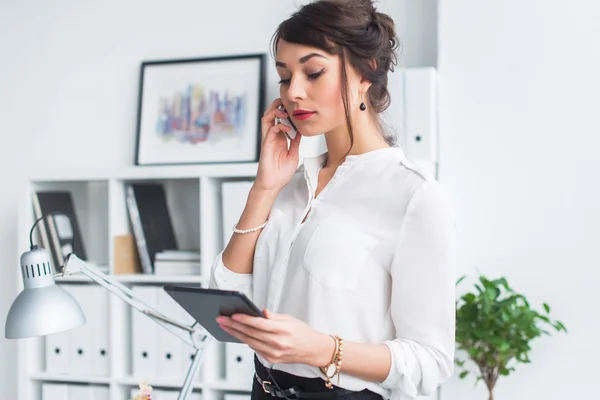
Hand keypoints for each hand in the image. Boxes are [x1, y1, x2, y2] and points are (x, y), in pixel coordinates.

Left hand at [216, 309, 333, 366]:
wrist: (313, 350)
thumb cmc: (303, 332)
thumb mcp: (290, 319)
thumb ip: (274, 316)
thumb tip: (260, 312)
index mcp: (282, 330)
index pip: (259, 324)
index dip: (244, 320)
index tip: (233, 315)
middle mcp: (277, 343)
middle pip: (250, 334)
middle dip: (233, 326)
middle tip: (221, 320)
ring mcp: (274, 353)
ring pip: (249, 343)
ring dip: (235, 334)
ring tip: (225, 327)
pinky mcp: (272, 359)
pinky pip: (255, 349)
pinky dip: (246, 342)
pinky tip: (239, 335)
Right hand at [254, 98, 302, 191]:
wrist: (273, 185)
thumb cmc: (281, 173)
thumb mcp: (293, 154)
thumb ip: (295, 142)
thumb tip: (301, 132)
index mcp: (279, 138)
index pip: (279, 119)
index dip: (285, 112)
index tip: (295, 108)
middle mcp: (272, 137)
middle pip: (270, 115)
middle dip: (277, 106)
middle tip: (287, 102)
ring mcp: (268, 140)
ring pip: (266, 119)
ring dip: (274, 111)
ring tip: (284, 110)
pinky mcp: (265, 145)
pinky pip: (270, 130)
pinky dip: (279, 126)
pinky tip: (288, 128)